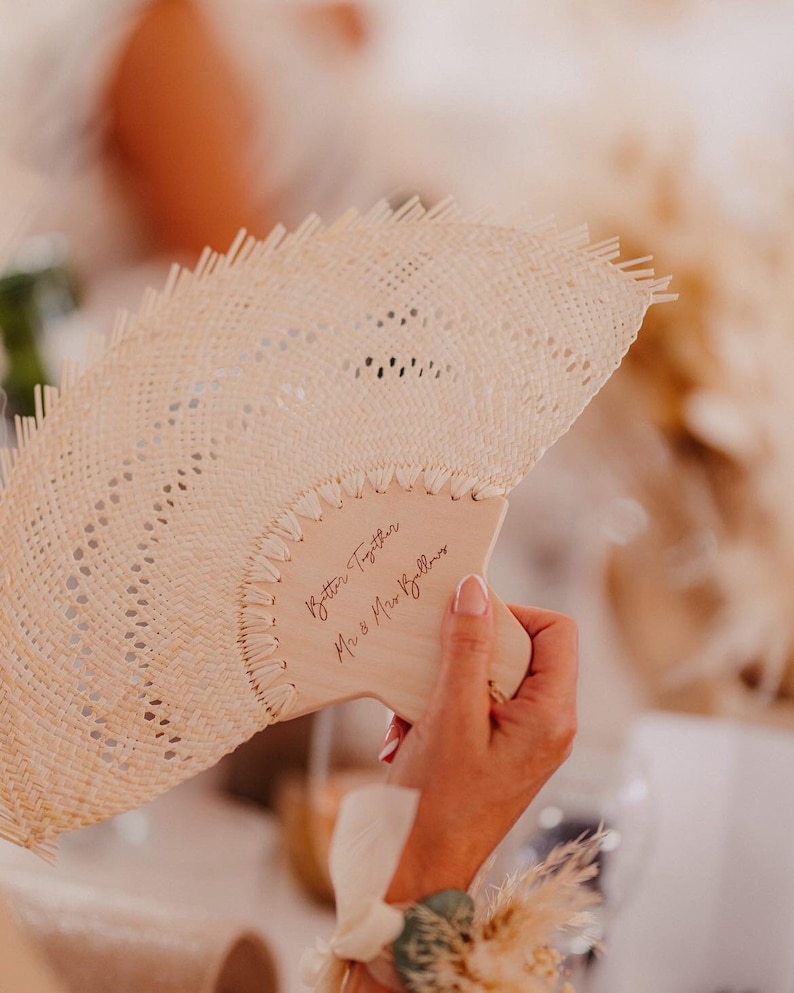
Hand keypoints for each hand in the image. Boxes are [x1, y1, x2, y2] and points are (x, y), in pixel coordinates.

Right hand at [381, 574, 577, 902]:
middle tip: (426, 666)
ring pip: (489, 675)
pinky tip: (406, 734)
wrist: (418, 873)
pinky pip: (474, 704)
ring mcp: (524, 739)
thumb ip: (466, 648)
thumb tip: (474, 589)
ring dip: (443, 682)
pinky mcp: (498, 750)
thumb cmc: (437, 802)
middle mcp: (547, 725)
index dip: (512, 614)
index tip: (463, 621)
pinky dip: (438, 707)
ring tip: (409, 714)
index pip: (556, 630)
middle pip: (520, 649)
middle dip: (464, 653)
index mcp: (552, 715)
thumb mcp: (449, 715)